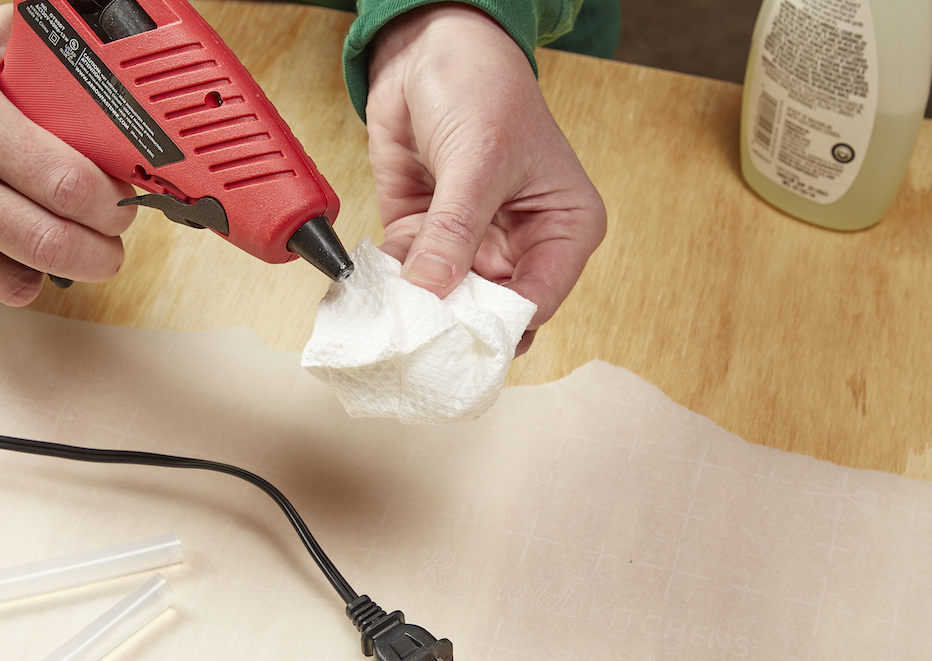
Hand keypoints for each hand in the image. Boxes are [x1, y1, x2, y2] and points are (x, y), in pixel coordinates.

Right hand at [0, 6, 136, 304]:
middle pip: (51, 243)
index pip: (68, 184)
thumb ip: (49, 56)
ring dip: (57, 269)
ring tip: (63, 243)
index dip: (112, 204)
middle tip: (111, 242)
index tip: (122, 204)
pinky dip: (7, 276)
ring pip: (19, 281)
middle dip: (101, 252)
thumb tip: (117, 72)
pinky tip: (6, 245)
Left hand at [366, 4, 605, 353]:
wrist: (429, 47)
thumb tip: (431, 292)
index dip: (498, 327)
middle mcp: (520, 245)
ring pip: (445, 301)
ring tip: (386, 322)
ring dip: (415, 310)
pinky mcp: (426, 236)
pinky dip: (389, 286)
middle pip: (489, 312)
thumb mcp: (477, 161)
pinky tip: (368, 293)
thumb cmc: (483, 87)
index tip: (455, 342)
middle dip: (452, 326)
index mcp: (563, 229)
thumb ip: (454, 231)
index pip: (536, 301)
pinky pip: (409, 275)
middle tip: (416, 341)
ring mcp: (470, 244)